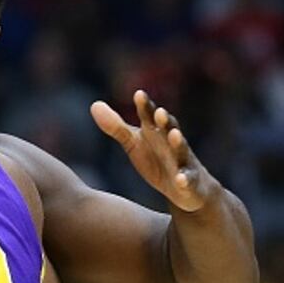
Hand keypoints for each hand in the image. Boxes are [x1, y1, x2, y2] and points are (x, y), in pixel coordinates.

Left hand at [91, 90, 218, 211]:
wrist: (186, 188)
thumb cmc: (156, 160)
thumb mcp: (134, 144)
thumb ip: (116, 126)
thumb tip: (94, 104)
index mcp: (156, 132)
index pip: (150, 116)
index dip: (145, 106)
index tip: (139, 94)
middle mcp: (172, 143)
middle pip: (169, 129)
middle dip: (165, 121)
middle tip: (159, 112)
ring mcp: (183, 162)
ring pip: (182, 150)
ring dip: (179, 143)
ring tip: (175, 135)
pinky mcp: (189, 182)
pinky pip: (188, 180)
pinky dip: (185, 179)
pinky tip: (180, 179)